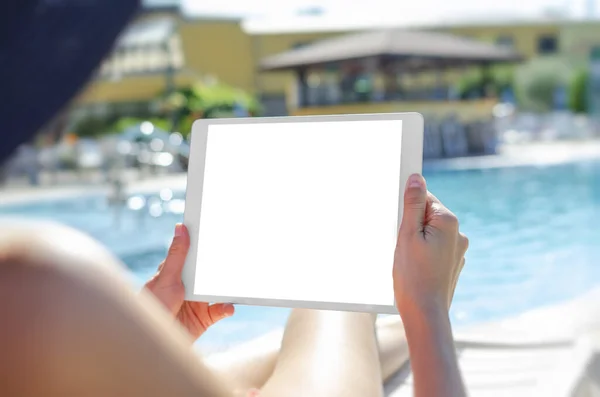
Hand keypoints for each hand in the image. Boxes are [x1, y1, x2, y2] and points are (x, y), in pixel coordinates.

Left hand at [144, 224, 233, 340]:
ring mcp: (198, 301)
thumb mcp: (166, 278)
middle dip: (221, 266)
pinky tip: (228, 306)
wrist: (153, 343)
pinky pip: (221, 309)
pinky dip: (227, 307)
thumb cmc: (154, 307)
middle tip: (237, 255)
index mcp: (178, 273)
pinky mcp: (205, 317)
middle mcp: (189, 286)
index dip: (205, 245)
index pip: (194, 255)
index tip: (219, 232)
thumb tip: (180, 228)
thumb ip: (177, 255)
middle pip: (209, 271)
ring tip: (236, 283)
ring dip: (227, 287)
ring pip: (218, 290)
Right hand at [393, 174, 467, 317]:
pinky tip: (417, 269)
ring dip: (418, 241)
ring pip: (431, 233)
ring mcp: (458, 250)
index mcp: (448, 222)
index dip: (408, 211)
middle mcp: (459, 234)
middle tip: (404, 247)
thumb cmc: (412, 276)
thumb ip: (412, 204)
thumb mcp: (407, 234)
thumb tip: (416, 178)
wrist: (425, 314)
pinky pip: (436, 249)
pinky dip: (424, 254)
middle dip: (412, 226)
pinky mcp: (454, 264)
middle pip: (428, 215)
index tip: (402, 229)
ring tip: (410, 261)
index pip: (424, 198)